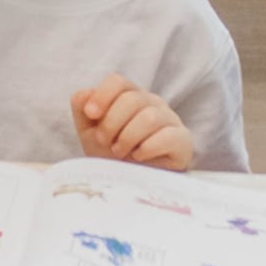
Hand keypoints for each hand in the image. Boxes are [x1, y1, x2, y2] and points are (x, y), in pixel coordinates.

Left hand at [70, 73, 193, 170]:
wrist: (131, 183)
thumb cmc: (111, 154)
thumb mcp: (89, 132)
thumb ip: (82, 109)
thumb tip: (85, 95)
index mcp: (129, 95)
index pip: (118, 82)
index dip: (102, 95)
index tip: (91, 114)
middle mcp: (152, 103)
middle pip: (132, 99)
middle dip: (112, 122)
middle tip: (104, 141)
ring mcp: (170, 120)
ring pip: (149, 117)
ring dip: (128, 137)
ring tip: (119, 152)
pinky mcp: (183, 140)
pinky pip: (168, 136)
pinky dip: (148, 148)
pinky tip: (139, 156)